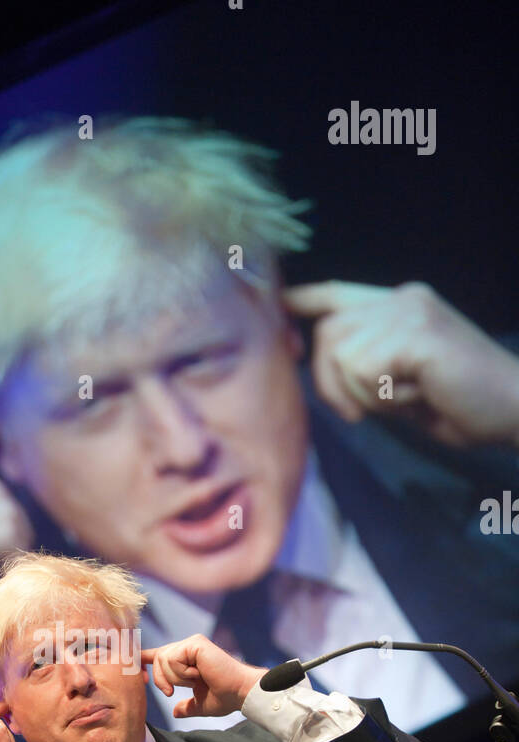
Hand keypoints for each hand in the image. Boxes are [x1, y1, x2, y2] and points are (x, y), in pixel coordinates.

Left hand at [141, 635, 266, 718]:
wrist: (240, 693)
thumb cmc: (225, 698)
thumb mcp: (200, 704)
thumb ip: (186, 706)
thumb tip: (176, 711)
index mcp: (187, 659)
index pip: (159, 655)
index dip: (143, 660)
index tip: (138, 674)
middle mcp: (188, 647)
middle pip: (156, 658)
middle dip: (159, 680)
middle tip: (171, 692)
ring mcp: (192, 643)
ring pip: (162, 659)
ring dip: (175, 678)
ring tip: (195, 680)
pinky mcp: (195, 643)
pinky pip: (172, 659)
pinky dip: (181, 673)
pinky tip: (198, 674)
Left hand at [283, 280, 518, 448]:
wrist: (514, 407)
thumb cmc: (459, 403)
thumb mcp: (400, 380)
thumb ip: (365, 365)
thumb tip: (319, 362)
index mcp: (400, 305)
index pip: (340, 294)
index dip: (306, 300)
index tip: (280, 304)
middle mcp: (403, 298)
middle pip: (328, 335)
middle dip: (331, 385)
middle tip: (361, 414)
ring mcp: (410, 311)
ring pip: (344, 358)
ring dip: (368, 396)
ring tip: (410, 397)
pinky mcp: (417, 332)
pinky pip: (367, 372)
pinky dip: (388, 398)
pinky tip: (422, 395)